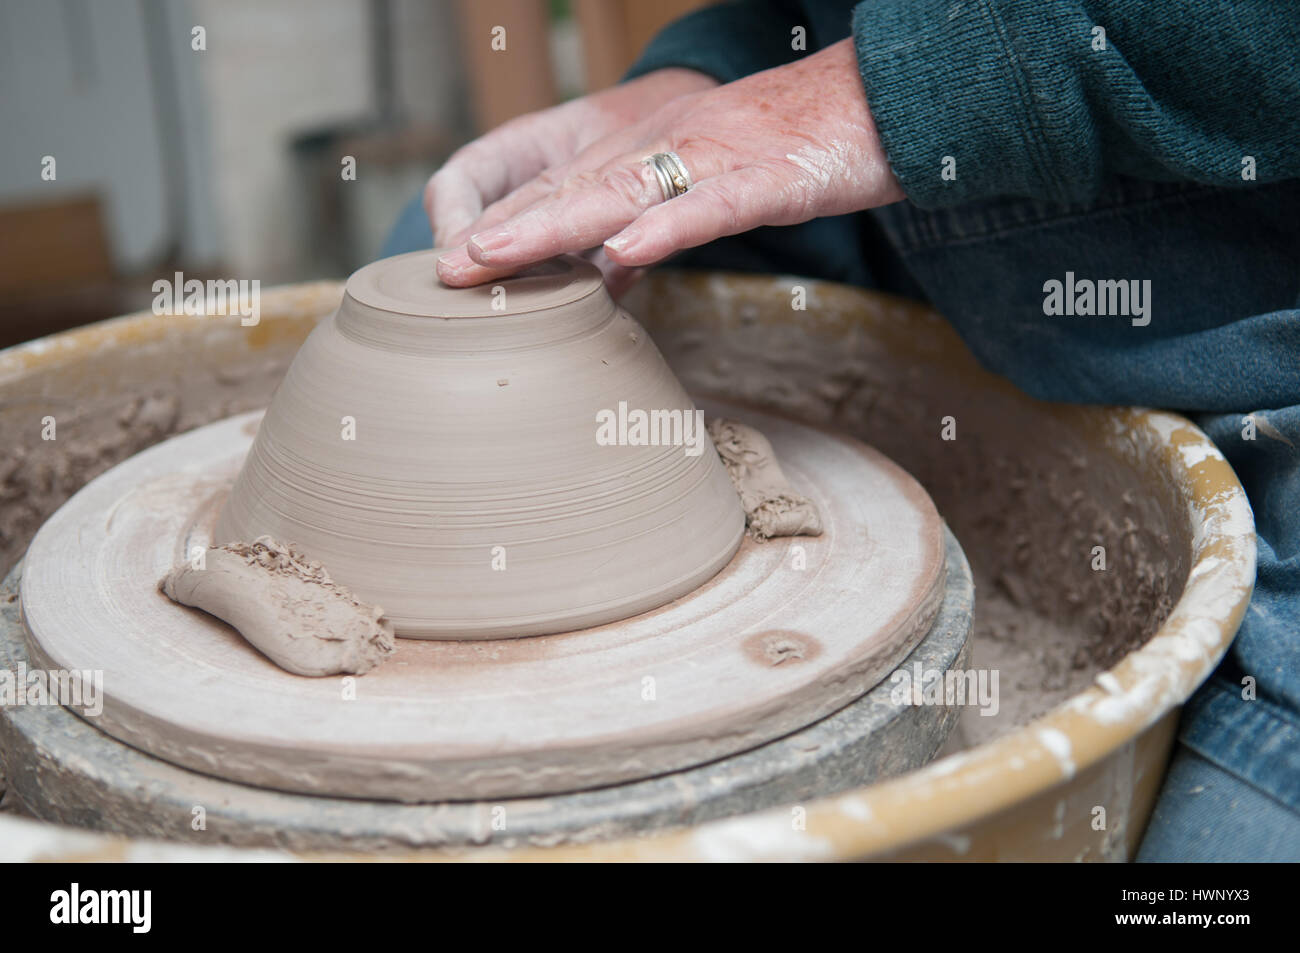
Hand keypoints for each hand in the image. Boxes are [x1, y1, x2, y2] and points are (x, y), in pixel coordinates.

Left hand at [436, 39, 902, 288]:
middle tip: (446, 272)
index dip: (506, 227)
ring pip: (621, 193)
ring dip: (553, 226)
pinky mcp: (766, 178)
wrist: (876, 99)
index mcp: (650, 151)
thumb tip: (612, 269)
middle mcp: (667, 147)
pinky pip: (710, 206)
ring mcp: (712, 160)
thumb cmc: (795, 150)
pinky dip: (666, 228)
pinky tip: (623, 251)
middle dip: (505, 232)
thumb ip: (657, 223)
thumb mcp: (713, 187)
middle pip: (573, 191)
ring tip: (494, 256)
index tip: (454, 270)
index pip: (563, 191)